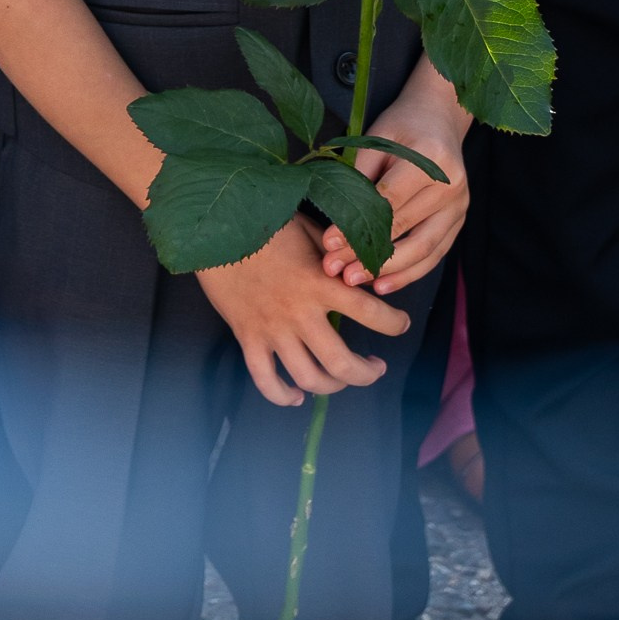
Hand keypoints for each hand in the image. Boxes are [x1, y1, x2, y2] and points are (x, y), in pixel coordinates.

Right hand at [199, 215, 408, 405]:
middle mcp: (299, 312)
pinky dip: (282, 396)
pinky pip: (265, 380)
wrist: (216, 229)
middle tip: (376, 366)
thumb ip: (336, 253)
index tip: (402, 324)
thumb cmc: (267, 223)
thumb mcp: (309, 230)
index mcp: (320, 282)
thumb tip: (364, 267)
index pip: (370, 312)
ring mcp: (272, 329)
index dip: (393, 323)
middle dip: (366, 373)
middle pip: (341, 363)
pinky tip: (295, 396)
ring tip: (342, 379)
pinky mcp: (248, 337)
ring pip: (308, 378)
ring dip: (332, 387)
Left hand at [315, 70, 467, 294]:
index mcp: (431, 158)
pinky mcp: (459, 220)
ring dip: (387, 271)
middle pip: (403, 227)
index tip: (329, 244)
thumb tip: (335, 221)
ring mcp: (460, 205)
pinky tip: (383, 284)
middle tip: (335, 270)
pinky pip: (434, 253)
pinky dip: (409, 272)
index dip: (357, 225)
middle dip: (365, 252)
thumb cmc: (402, 126)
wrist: (438, 116)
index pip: (388, 201)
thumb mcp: (376, 137)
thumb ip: (359, 174)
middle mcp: (451, 184)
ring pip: (422, 248)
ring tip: (355, 281)